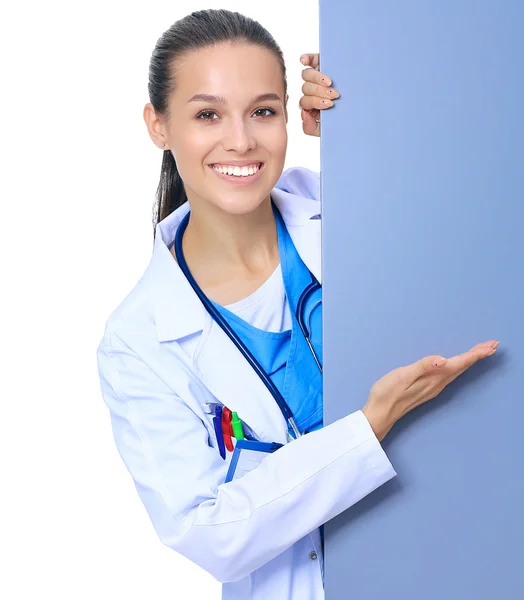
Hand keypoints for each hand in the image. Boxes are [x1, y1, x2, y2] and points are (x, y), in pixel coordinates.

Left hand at [299, 53, 339, 136]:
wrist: (359, 107)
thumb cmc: (342, 119)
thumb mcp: (325, 128)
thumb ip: (310, 127)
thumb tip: (303, 113)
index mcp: (310, 105)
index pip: (305, 102)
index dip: (315, 102)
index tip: (330, 104)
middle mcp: (311, 90)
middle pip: (306, 88)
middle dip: (320, 92)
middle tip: (335, 94)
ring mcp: (315, 76)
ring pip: (306, 75)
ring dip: (316, 79)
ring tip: (330, 82)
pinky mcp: (320, 63)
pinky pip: (309, 60)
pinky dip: (306, 59)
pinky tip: (304, 61)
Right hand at [362, 340, 500, 440]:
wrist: (379, 414)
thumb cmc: (387, 393)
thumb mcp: (402, 376)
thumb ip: (422, 366)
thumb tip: (443, 359)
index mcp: (433, 378)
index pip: (459, 363)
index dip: (476, 353)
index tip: (491, 345)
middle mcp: (437, 384)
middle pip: (462, 367)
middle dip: (478, 355)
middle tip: (493, 344)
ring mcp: (433, 388)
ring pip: (457, 371)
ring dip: (470, 360)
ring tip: (481, 352)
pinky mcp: (427, 389)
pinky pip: (450, 375)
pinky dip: (459, 366)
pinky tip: (458, 364)